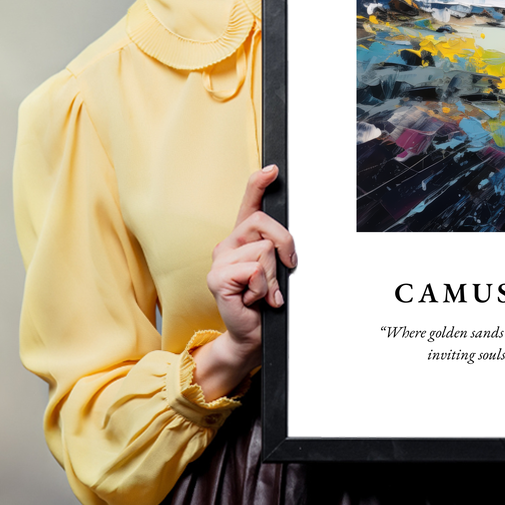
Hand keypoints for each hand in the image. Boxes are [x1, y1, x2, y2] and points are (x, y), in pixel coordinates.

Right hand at [192, 165, 296, 399]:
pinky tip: (254, 299)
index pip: (249, 203)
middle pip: (264, 223)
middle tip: (285, 269)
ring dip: (273, 276)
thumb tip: (287, 243)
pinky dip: (263, 288)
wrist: (252, 334)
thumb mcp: (276, 270)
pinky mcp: (217, 278)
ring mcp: (220, 260)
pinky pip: (254, 270)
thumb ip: (278, 250)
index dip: (259, 183)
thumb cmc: (265, 302)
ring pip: (264, 250)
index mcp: (243, 239)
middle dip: (285, 245)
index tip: (273, 169)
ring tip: (264, 292)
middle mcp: (228, 244)